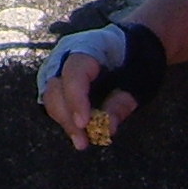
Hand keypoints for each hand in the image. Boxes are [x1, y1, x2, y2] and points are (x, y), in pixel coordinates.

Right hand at [38, 17, 163, 149]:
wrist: (130, 46)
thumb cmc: (135, 61)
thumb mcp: (138, 81)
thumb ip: (121, 103)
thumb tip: (107, 129)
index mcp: (88, 46)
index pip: (74, 73)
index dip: (76, 99)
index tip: (84, 124)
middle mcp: (65, 53)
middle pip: (55, 87)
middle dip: (67, 117)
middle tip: (83, 142)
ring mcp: (57, 65)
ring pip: (50, 97)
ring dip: (63, 120)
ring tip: (82, 141)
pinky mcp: (56, 79)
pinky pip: (53, 100)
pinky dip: (64, 116)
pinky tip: (78, 132)